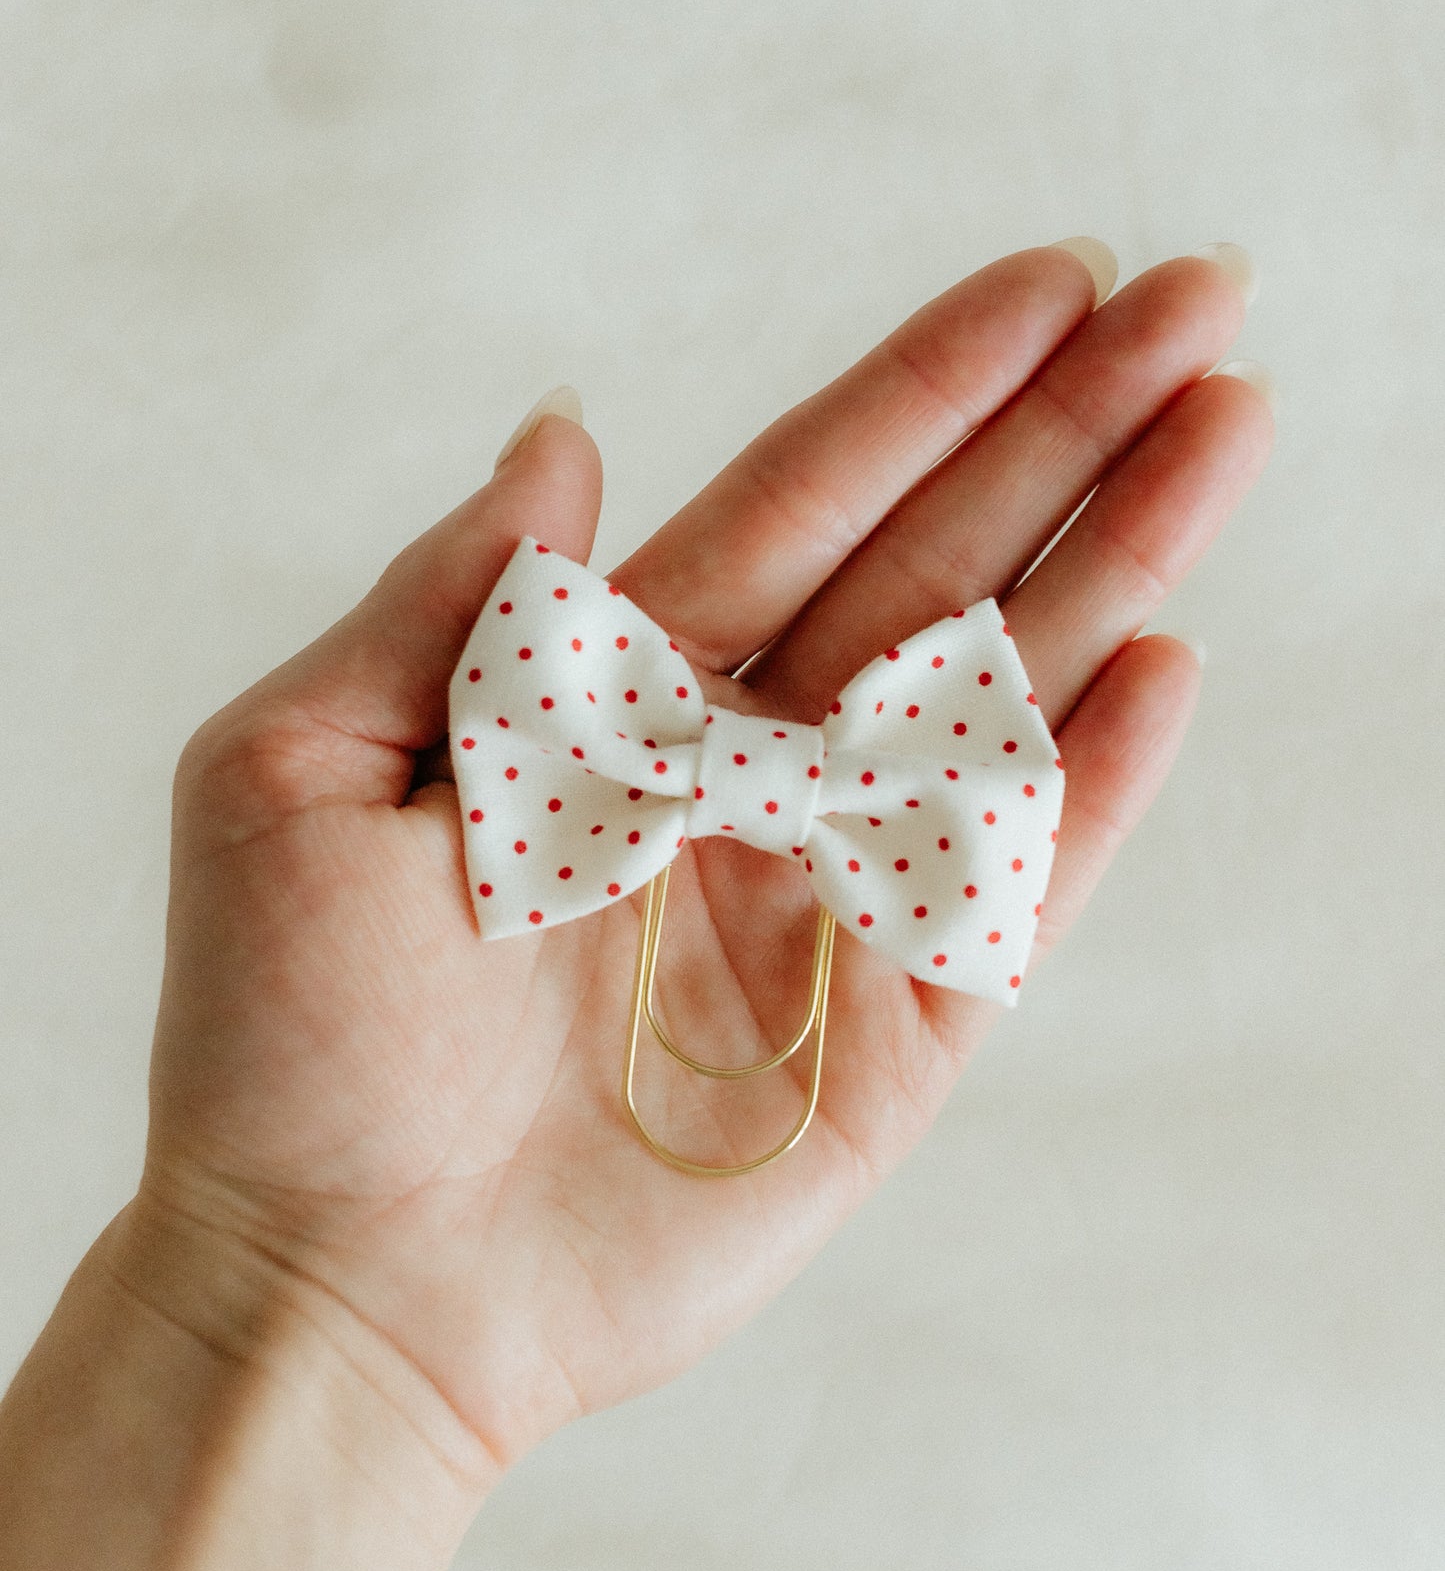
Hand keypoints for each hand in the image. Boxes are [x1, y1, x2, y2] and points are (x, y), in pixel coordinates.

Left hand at [127, 244, 1270, 1486]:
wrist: (337, 1291)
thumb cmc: (284, 1041)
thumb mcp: (297, 772)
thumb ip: (447, 602)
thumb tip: (568, 433)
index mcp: (613, 700)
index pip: (800, 504)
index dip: (926, 391)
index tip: (1054, 279)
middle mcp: (739, 779)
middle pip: (934, 569)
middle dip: (1070, 435)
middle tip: (1203, 300)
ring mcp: (823, 903)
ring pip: (997, 702)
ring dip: (1119, 565)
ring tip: (1232, 425)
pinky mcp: (886, 1042)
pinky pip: (1007, 892)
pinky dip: (1087, 786)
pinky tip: (1165, 660)